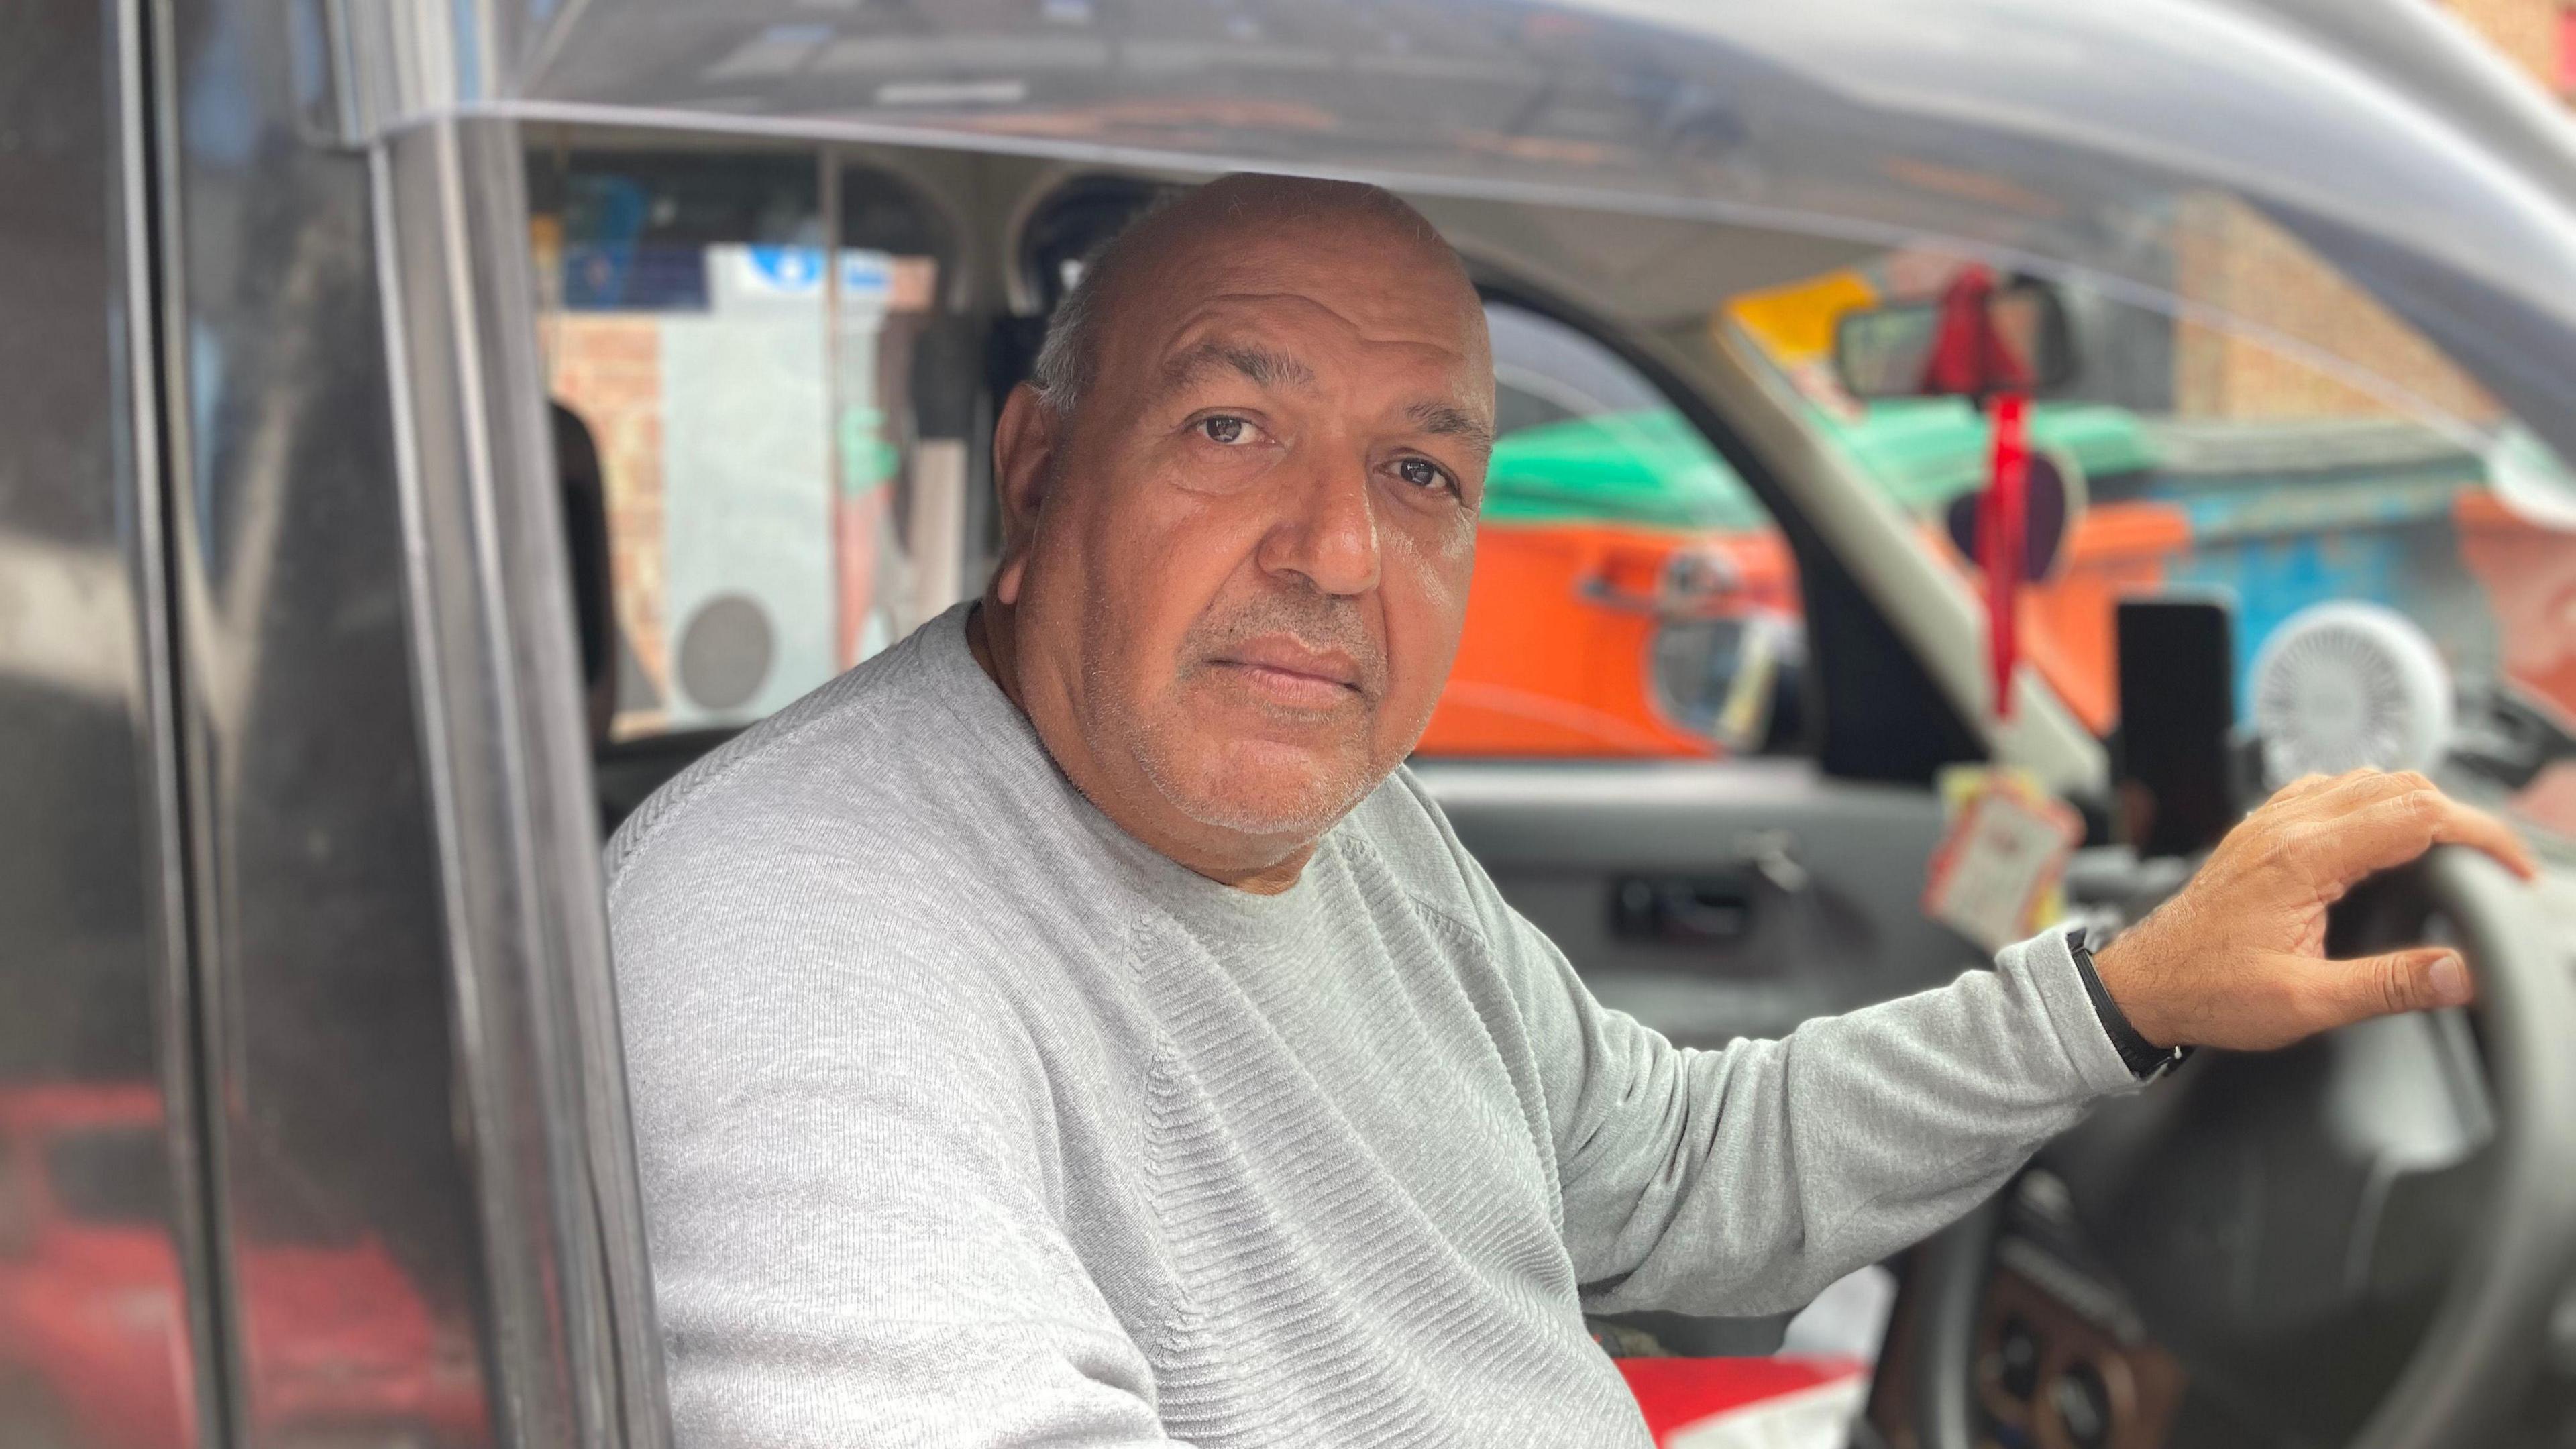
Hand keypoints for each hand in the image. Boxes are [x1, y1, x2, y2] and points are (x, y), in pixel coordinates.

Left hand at [2092, 769, 2538, 1050]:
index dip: (2482, 835)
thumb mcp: (2306, 1003)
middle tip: (2494, 865)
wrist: (2139, 983)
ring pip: (2364, 781)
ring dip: (2417, 804)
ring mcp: (2269, 823)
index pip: (2418, 814)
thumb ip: (2389, 985)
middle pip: (2399, 787)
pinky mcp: (2258, 832)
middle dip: (2461, 818)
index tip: (2514, 870)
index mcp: (2303, 857)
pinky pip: (2327, 791)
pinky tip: (2383, 835)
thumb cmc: (2207, 991)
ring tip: (2453, 852)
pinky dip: (2371, 802)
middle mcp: (2286, 826)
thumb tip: (2461, 973)